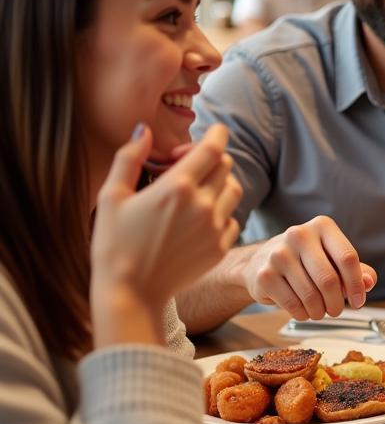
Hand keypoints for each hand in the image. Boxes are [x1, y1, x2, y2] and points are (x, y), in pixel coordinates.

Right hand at [91, 124, 241, 342]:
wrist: (130, 294)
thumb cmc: (113, 245)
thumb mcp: (111, 197)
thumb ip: (129, 158)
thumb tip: (144, 130)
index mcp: (176, 188)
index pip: (213, 148)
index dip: (216, 134)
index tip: (213, 131)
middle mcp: (202, 205)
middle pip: (225, 165)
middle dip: (210, 158)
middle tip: (186, 167)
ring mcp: (215, 228)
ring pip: (234, 190)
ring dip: (219, 182)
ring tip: (195, 191)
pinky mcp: (220, 248)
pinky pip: (233, 218)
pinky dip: (221, 211)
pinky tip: (198, 218)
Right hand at [241, 215, 376, 320]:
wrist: (261, 262)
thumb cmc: (306, 261)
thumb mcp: (333, 259)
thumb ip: (357, 270)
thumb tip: (369, 282)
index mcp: (322, 226)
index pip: (347, 258)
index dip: (356, 285)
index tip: (358, 302)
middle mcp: (299, 234)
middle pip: (329, 280)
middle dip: (336, 303)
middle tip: (335, 311)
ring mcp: (279, 254)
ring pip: (311, 295)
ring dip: (319, 311)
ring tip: (319, 311)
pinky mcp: (265, 274)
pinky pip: (293, 304)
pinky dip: (302, 314)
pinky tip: (303, 310)